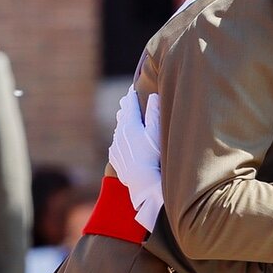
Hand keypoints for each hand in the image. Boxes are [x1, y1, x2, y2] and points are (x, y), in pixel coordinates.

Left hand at [108, 86, 163, 228]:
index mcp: (130, 124)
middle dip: (125, 107)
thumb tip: (153, 96)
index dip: (132, 95)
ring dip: (122, 122)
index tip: (132, 89)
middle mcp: (120, 134)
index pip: (130, 105)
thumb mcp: (157, 133)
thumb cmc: (154, 157)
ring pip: (118, 129)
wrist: (143, 183)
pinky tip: (121, 139)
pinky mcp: (115, 158)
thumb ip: (155, 113)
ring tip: (124, 117)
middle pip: (122, 116)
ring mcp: (116, 146)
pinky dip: (119, 137)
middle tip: (126, 100)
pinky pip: (116, 143)